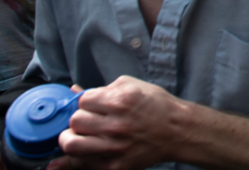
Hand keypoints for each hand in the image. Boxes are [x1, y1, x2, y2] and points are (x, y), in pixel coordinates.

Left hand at [58, 75, 190, 169]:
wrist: (177, 131)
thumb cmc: (156, 106)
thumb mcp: (132, 87)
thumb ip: (102, 88)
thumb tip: (73, 90)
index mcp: (120, 101)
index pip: (82, 101)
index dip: (86, 102)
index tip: (93, 106)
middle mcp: (116, 125)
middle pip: (75, 121)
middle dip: (79, 119)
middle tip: (88, 121)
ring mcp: (114, 148)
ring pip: (71, 145)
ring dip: (71, 139)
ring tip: (79, 136)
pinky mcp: (115, 166)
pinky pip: (83, 164)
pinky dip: (80, 157)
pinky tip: (88, 150)